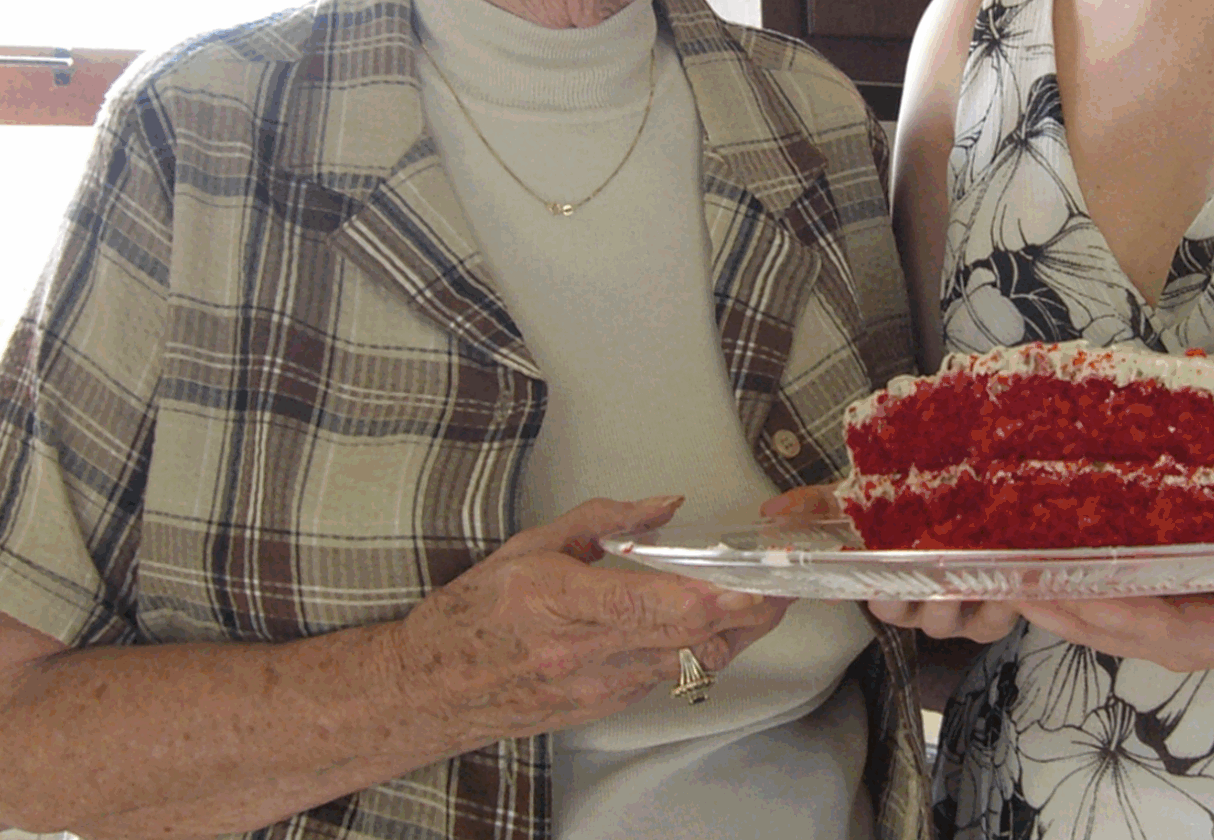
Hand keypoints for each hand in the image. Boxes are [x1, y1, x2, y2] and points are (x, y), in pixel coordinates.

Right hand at [387, 496, 792, 748]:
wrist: (429, 689)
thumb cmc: (474, 614)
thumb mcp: (531, 546)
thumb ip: (604, 520)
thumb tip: (666, 505)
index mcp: (559, 601)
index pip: (653, 605)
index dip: (712, 596)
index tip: (752, 578)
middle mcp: (581, 653)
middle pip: (687, 636)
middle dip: (745, 612)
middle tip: (784, 585)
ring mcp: (595, 687)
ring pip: (687, 662)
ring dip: (731, 634)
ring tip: (763, 601)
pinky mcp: (602, 708)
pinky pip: (665, 677)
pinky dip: (695, 651)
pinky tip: (710, 627)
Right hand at [761, 486, 1020, 642]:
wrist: (989, 504)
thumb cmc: (919, 507)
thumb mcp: (867, 498)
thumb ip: (818, 505)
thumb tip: (769, 514)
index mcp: (889, 582)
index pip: (871, 595)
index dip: (871, 592)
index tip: (876, 582)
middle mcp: (920, 602)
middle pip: (909, 613)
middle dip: (912, 599)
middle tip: (923, 576)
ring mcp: (956, 611)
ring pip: (947, 621)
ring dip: (954, 599)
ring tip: (964, 576)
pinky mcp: (994, 617)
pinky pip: (993, 623)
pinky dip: (1000, 604)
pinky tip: (1006, 586)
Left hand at [1013, 570, 1213, 673]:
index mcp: (1207, 636)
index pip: (1136, 622)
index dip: (1091, 604)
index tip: (1046, 582)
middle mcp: (1176, 639)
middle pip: (1101, 625)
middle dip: (1051, 600)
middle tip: (999, 565)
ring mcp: (1169, 626)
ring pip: (1100, 617)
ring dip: (1054, 595)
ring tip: (1006, 562)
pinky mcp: (1168, 609)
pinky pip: (1114, 603)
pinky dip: (1080, 583)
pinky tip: (1053, 555)